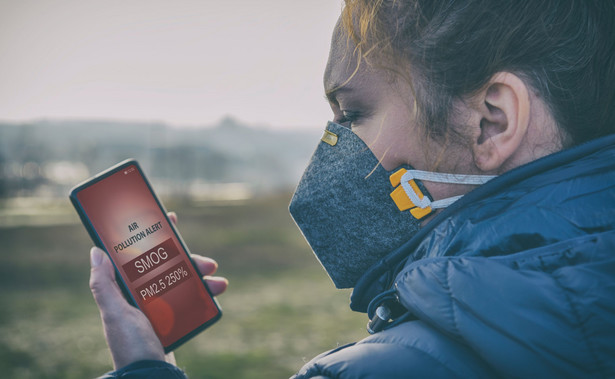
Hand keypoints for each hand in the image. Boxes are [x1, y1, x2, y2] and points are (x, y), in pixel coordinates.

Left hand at [89, 212, 227, 369]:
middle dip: (190, 260)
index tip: (170, 220)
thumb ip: (103, 285)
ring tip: (219, 283)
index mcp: (129, 290)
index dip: (156, 236)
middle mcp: (145, 296)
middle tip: (208, 263)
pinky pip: (193, 302)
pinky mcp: (177, 321)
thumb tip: (96, 250)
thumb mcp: (115, 314)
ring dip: (204, 279)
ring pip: (185, 283)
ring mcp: (163, 309)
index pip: (141, 256)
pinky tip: (216, 295)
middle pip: (170, 267)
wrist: (150, 377)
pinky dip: (206, 296)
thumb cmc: (131, 346)